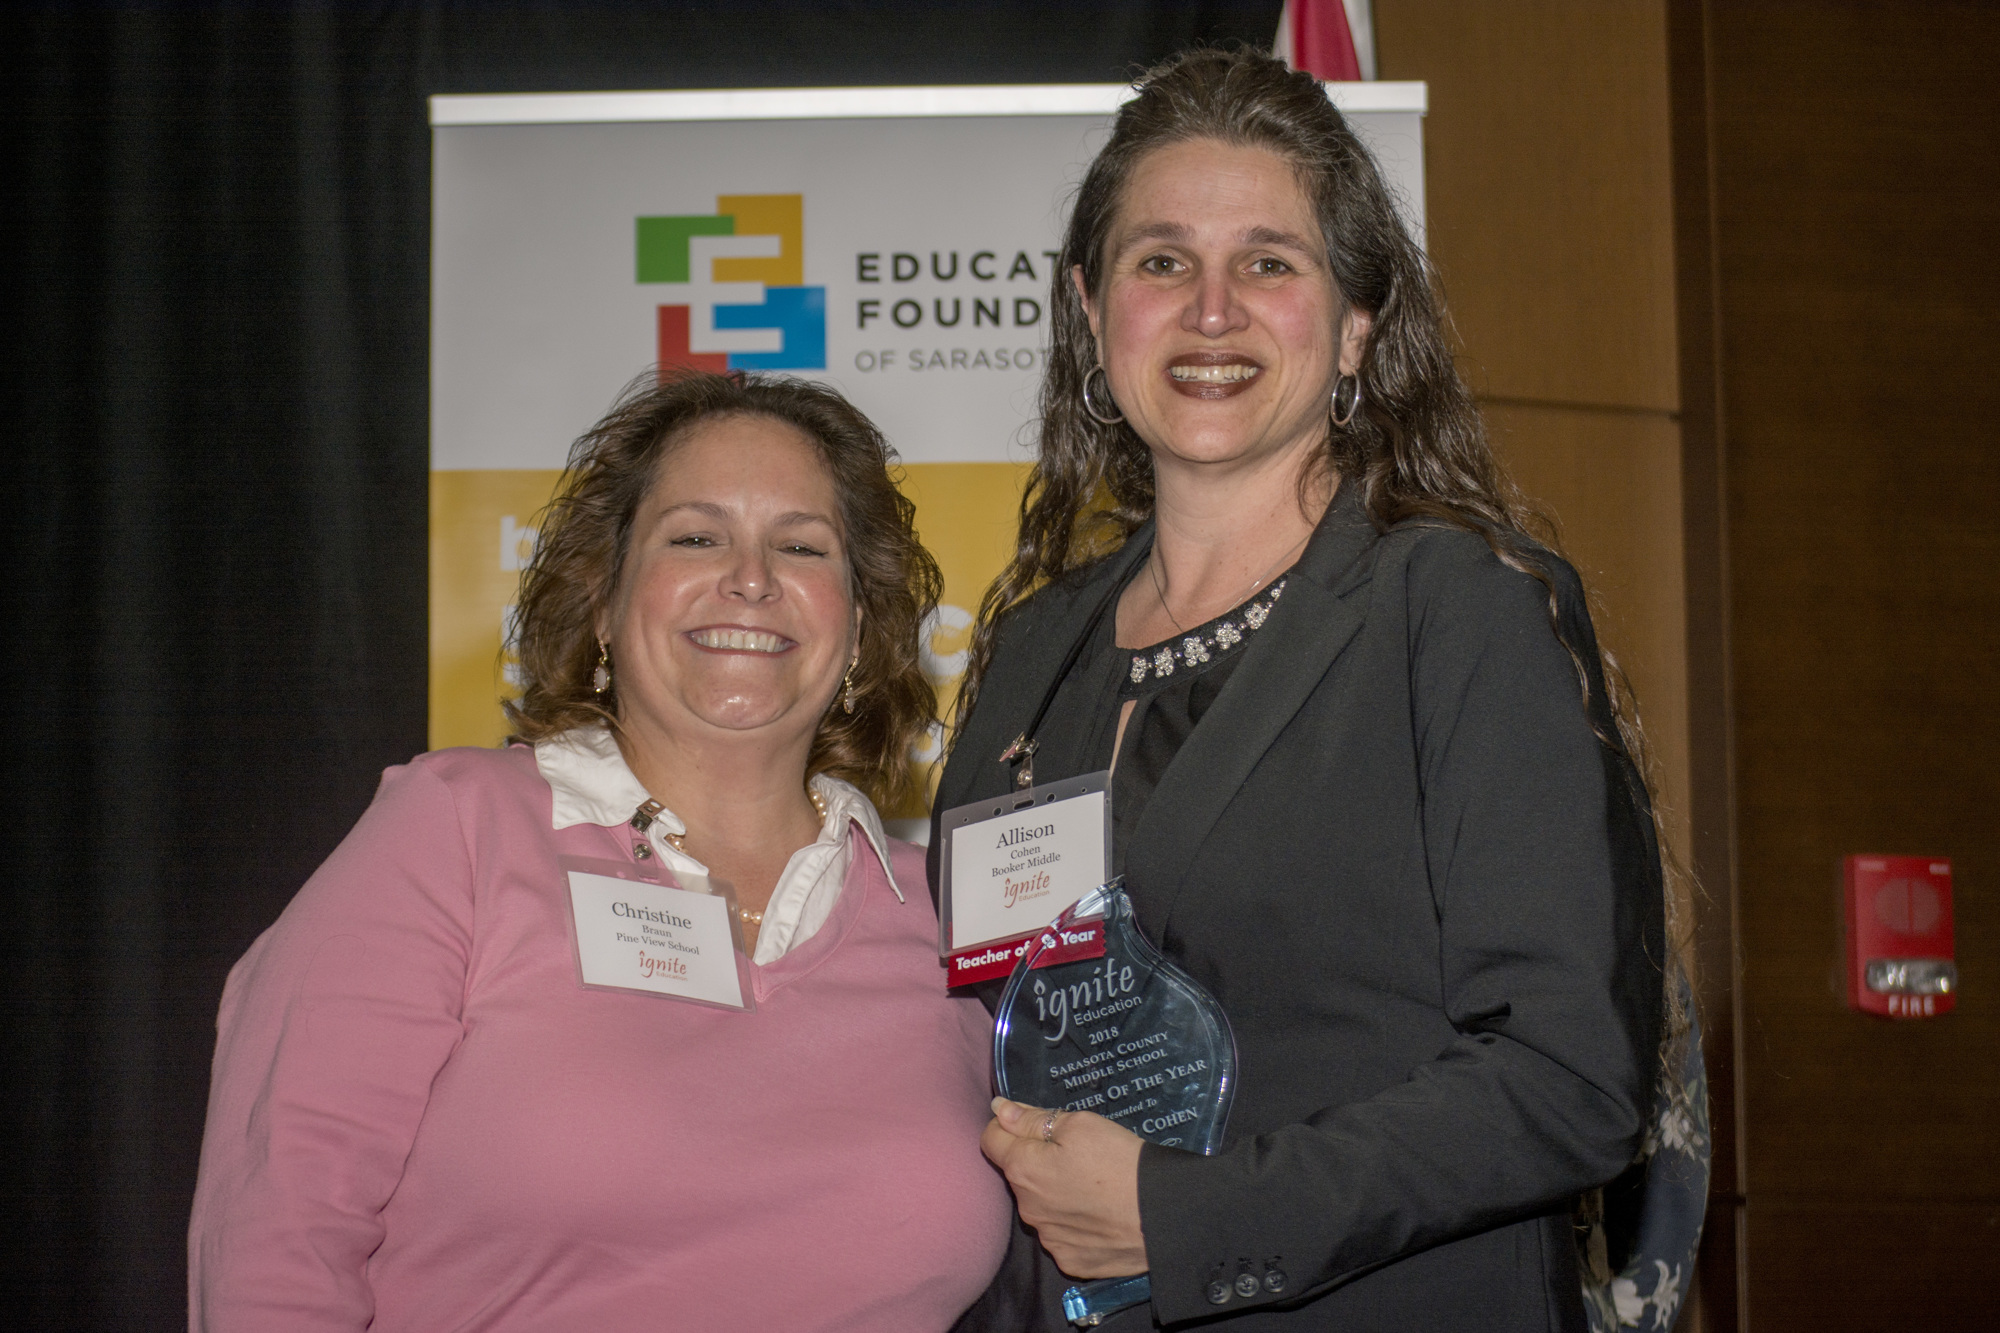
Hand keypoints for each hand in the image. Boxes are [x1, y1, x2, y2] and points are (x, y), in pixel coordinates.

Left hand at [981, 1097, 1147, 1278]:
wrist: (1162, 1216)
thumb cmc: (1120, 1161)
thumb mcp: (1080, 1124)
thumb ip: (1033, 1119)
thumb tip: (998, 1110)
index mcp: (1023, 1169)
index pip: (991, 1139)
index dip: (1007, 1125)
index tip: (1033, 1123)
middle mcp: (1027, 1208)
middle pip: (1018, 1174)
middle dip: (1036, 1161)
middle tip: (1075, 1154)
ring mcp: (1048, 1238)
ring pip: (1040, 1207)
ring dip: (1054, 1194)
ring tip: (1092, 1186)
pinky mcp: (1069, 1260)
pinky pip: (1061, 1235)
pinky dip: (1073, 1223)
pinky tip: (1098, 1215)